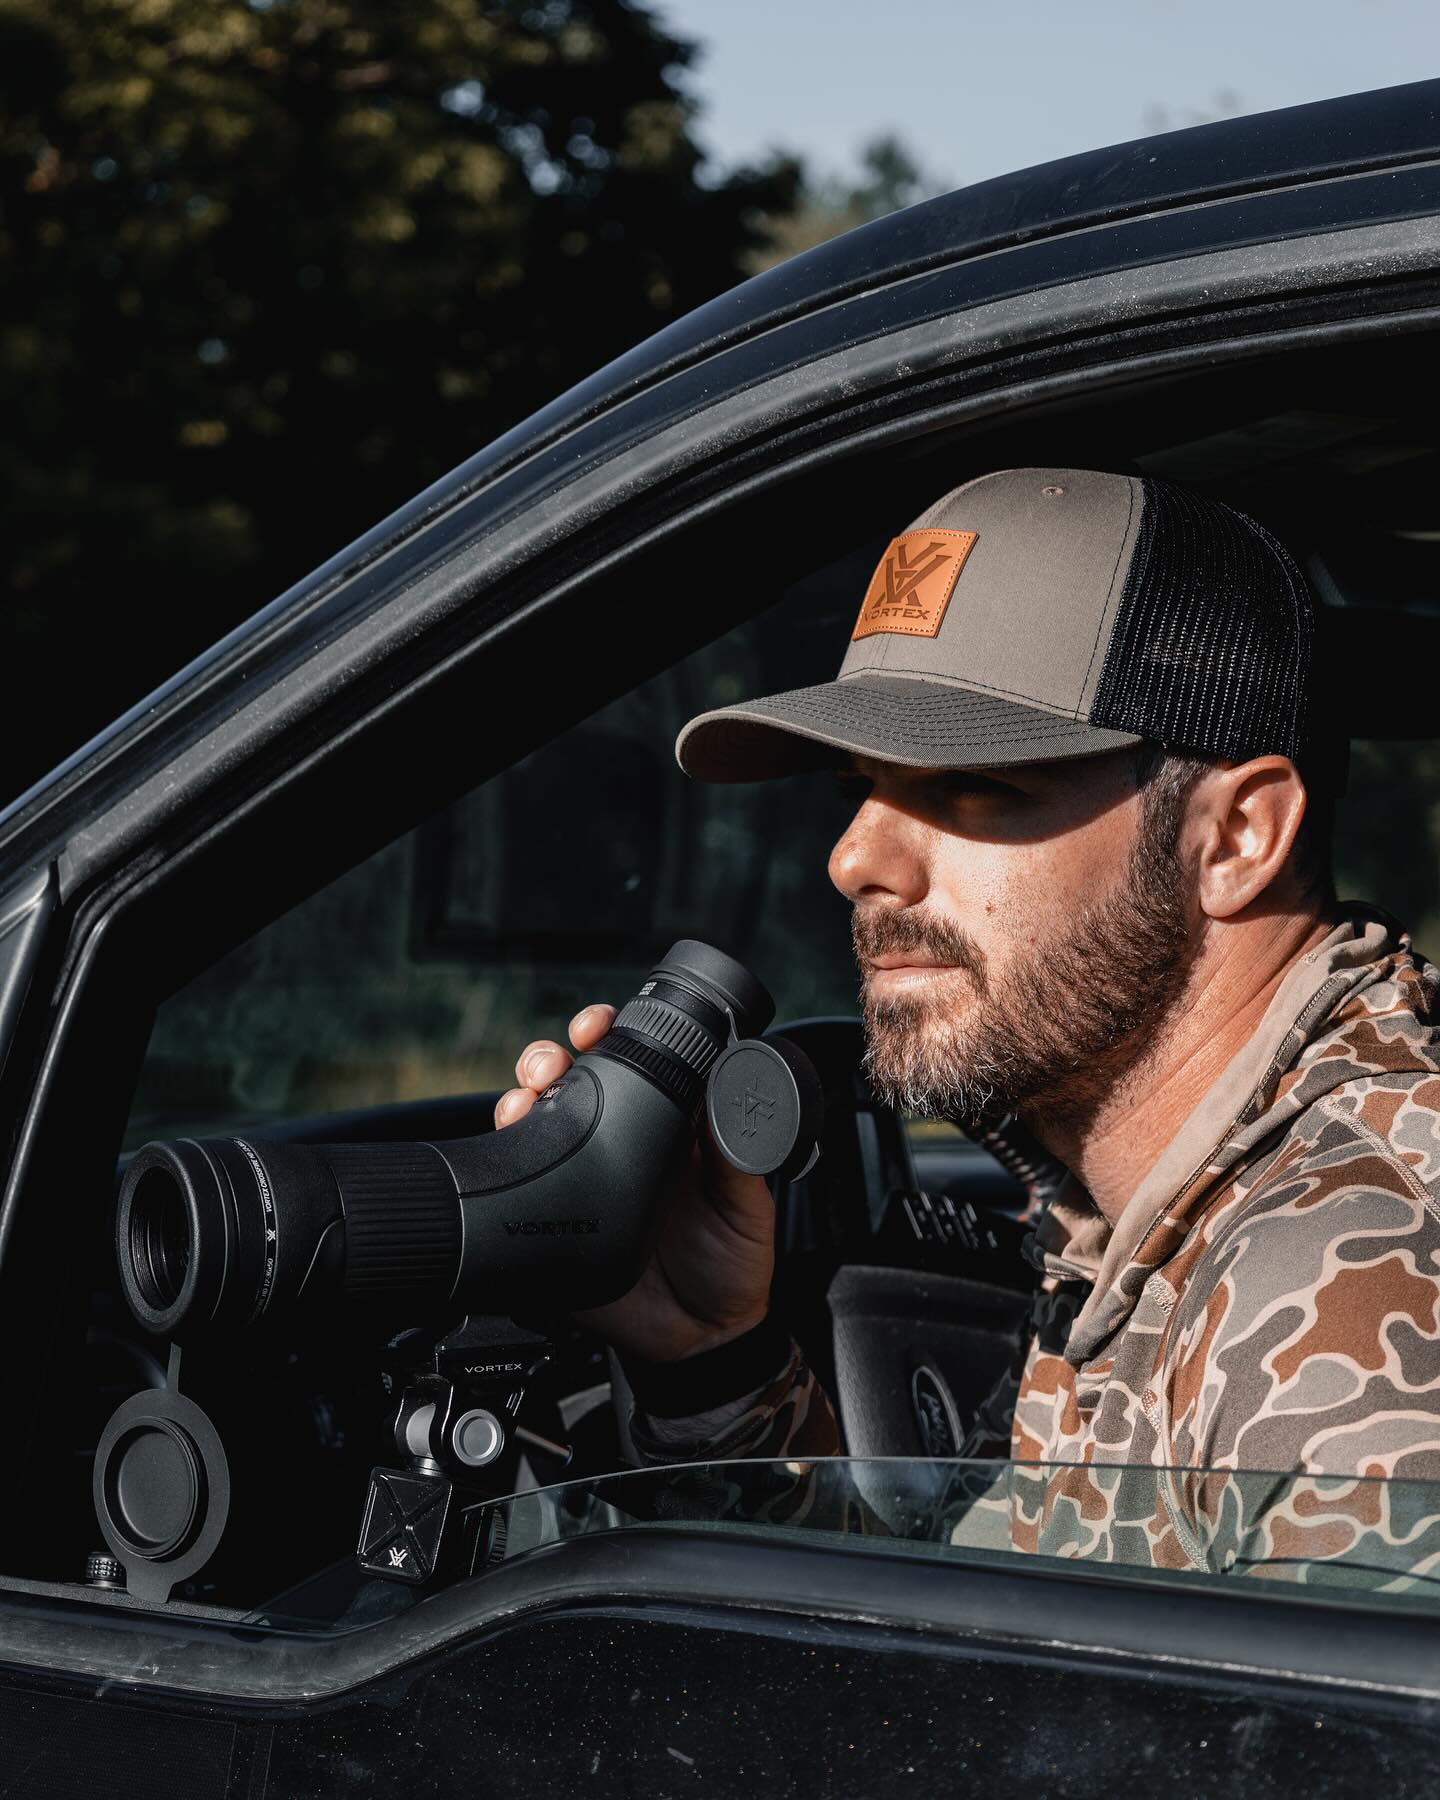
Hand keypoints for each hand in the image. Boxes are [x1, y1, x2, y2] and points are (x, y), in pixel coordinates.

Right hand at [495, 1005, 774, 1362]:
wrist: (702, 1343)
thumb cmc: (735, 1265)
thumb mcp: (748, 1206)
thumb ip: (740, 1155)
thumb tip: (731, 1089)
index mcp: (669, 1127)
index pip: (634, 1064)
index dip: (611, 1034)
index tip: (599, 1024)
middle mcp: (621, 1143)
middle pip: (573, 1082)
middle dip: (550, 1057)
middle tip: (552, 1060)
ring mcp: (585, 1178)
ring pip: (539, 1120)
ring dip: (522, 1094)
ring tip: (526, 1095)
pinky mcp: (557, 1219)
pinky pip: (521, 1179)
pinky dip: (506, 1151)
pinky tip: (510, 1135)